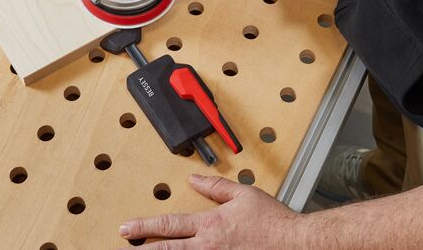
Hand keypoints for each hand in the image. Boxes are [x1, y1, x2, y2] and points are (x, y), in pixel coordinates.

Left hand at [119, 174, 302, 248]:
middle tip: (125, 244)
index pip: (169, 225)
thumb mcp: (244, 195)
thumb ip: (216, 187)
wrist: (297, 244)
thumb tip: (195, 179)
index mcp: (210, 225)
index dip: (144, 227)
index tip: (126, 228)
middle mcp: (208, 247)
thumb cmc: (274, 223)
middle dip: (142, 248)